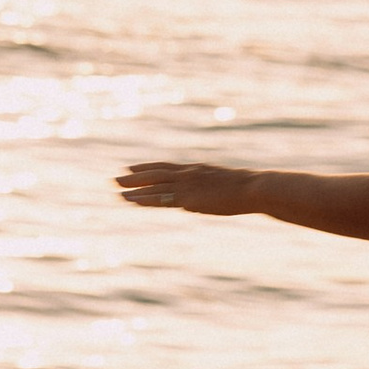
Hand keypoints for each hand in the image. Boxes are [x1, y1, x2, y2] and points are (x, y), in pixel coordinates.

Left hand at [115, 162, 255, 213]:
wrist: (253, 188)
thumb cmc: (246, 187)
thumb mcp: (224, 183)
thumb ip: (211, 186)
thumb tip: (208, 195)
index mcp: (195, 170)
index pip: (166, 167)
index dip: (147, 168)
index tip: (131, 168)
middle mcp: (187, 174)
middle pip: (154, 174)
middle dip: (134, 177)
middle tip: (115, 179)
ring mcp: (187, 186)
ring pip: (154, 186)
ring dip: (134, 189)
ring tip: (117, 191)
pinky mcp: (188, 199)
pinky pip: (161, 199)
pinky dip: (145, 199)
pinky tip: (132, 200)